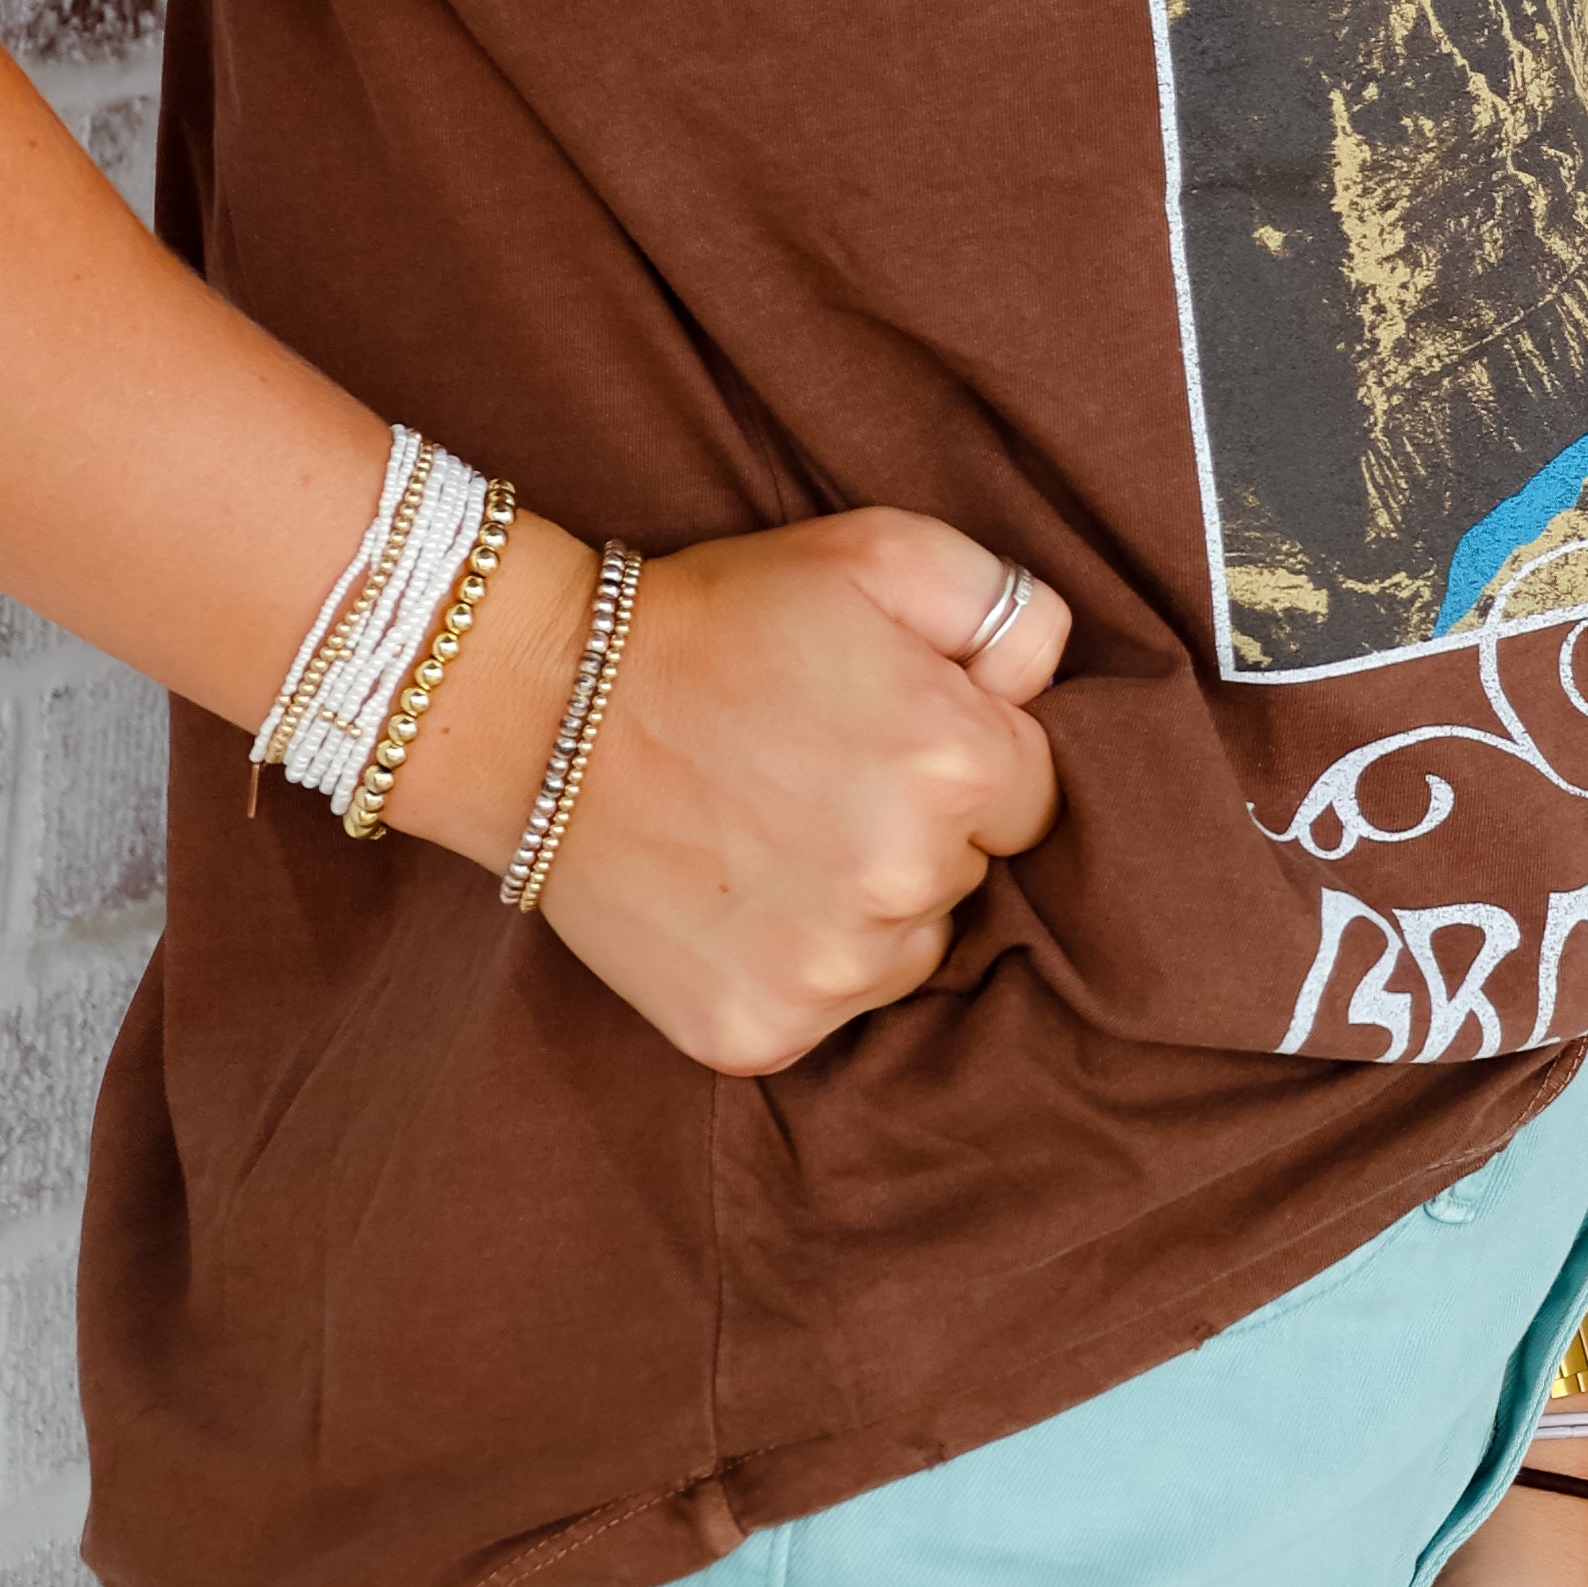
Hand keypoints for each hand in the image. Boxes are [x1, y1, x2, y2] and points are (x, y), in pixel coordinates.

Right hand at [400, 501, 1069, 1073]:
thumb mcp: (877, 552)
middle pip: (967, 875)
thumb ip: (1007, 605)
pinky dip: (792, 962)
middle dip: (914, 825)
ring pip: (904, 951)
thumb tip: (1041, 685)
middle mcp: (907, 882)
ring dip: (862, 904)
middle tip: (813, 767)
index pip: (1030, 793)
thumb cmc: (720, 618)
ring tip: (770, 828)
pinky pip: (826, 1008)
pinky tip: (735, 893)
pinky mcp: (759, 1034)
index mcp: (959, 764)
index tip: (881, 724)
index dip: (959, 750)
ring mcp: (831, 973)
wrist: (546, 706)